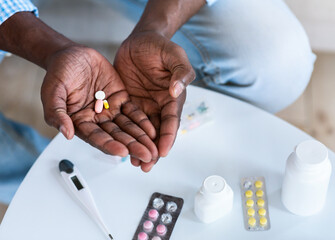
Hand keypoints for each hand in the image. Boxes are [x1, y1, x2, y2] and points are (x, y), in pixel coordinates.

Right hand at [41, 45, 157, 162]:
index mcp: (80, 122)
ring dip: (141, 138)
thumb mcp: (52, 91)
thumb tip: (66, 133)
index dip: (109, 145)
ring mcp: (110, 110)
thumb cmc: (59, 72)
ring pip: (128, 127)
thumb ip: (57, 112)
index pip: (96, 137)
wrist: (73, 54)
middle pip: (116, 136)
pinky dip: (143, 122)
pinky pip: (134, 112)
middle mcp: (97, 119)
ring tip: (153, 149)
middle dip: (132, 147)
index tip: (122, 151)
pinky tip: (153, 131)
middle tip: (146, 156)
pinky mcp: (121, 99)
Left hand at [114, 31, 195, 171]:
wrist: (141, 40)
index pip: (171, 121)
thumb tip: (176, 90)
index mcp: (173, 98)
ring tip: (133, 163)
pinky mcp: (128, 103)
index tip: (163, 151)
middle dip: (153, 150)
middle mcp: (159, 106)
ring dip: (138, 147)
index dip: (168, 137)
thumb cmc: (160, 46)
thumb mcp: (174, 55)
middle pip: (158, 132)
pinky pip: (126, 122)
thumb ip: (180, 72)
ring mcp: (144, 106)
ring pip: (142, 132)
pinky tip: (120, 145)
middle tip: (146, 165)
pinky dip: (124, 135)